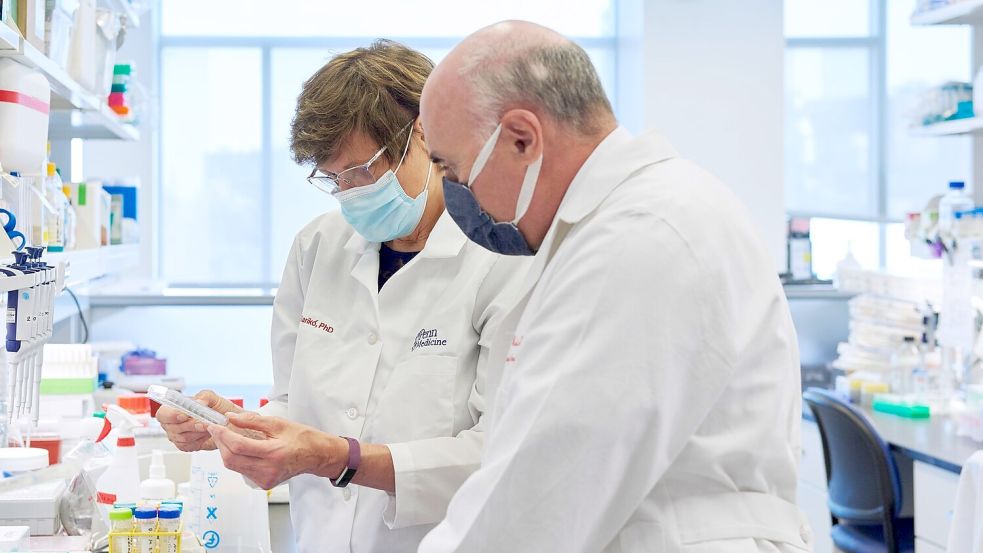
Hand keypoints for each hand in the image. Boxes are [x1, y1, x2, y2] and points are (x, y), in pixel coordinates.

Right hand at [156, 390, 242, 451]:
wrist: (228, 421)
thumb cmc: (217, 408)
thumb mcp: (212, 397)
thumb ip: (204, 396)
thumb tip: (198, 402)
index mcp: (173, 408)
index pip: (163, 413)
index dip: (171, 415)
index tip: (185, 416)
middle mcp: (171, 423)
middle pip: (173, 427)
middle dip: (190, 425)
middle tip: (204, 423)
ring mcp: (177, 435)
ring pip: (182, 438)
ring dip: (198, 433)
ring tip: (209, 427)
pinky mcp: (185, 445)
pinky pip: (188, 446)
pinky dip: (200, 440)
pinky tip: (207, 434)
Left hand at [206, 412, 346, 489]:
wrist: (316, 455)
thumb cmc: (301, 437)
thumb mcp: (278, 423)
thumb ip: (252, 421)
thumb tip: (231, 418)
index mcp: (273, 453)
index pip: (238, 446)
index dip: (222, 435)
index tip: (214, 425)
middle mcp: (267, 470)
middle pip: (231, 459)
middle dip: (220, 443)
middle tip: (217, 429)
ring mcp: (265, 480)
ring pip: (234, 466)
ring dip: (226, 451)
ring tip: (228, 437)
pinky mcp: (263, 484)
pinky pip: (242, 470)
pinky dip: (237, 458)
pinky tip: (241, 448)